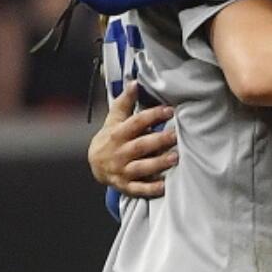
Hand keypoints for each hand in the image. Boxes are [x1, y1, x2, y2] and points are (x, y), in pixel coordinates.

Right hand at [89, 81, 176, 196]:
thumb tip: (134, 82)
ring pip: (141, 167)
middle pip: (140, 145)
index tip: (169, 109)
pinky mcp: (125, 186)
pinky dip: (150, 188)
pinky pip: (138, 189)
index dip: (152, 115)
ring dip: (158, 163)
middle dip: (158, 140)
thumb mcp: (114, 119)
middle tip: (177, 135)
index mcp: (117, 134)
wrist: (94, 164)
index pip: (136, 123)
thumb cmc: (110, 138)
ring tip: (175, 158)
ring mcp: (122, 170)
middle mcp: (119, 152)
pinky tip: (165, 186)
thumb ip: (125, 102)